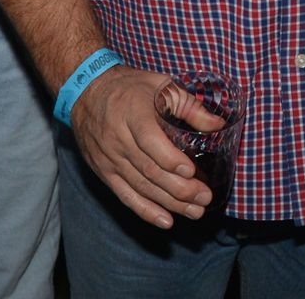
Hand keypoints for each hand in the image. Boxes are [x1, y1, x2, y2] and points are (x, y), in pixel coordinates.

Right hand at [71, 65, 217, 229]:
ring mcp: (109, 158)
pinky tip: (166, 221)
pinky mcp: (105, 172)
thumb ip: (189, 105)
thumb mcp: (160, 84)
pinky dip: (146, 211)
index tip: (191, 171)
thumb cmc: (128, 87)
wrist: (86, 92)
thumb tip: (218, 125)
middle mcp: (118, 138)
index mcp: (132, 113)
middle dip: (179, 188)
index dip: (171, 159)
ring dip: (169, 203)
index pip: (150, 141)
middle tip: (204, 197)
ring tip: (195, 211)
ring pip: (140, 186)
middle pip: (149, 169)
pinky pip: (125, 195)